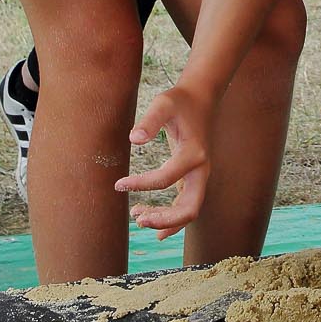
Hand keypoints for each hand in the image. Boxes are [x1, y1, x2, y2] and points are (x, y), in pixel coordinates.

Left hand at [118, 81, 214, 239]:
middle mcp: (202, 170)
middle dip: (165, 220)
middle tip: (138, 219)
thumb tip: (134, 140)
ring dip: (166, 221)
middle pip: (189, 208)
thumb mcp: (163, 104)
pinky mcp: (195, 178)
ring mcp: (201, 177)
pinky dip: (172, 218)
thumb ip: (149, 121)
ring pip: (189, 211)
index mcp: (194, 154)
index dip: (140, 184)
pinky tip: (152, 222)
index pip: (165, 178)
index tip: (118, 183)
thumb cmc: (179, 101)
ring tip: (137, 218)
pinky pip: (186, 205)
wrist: (201, 99)